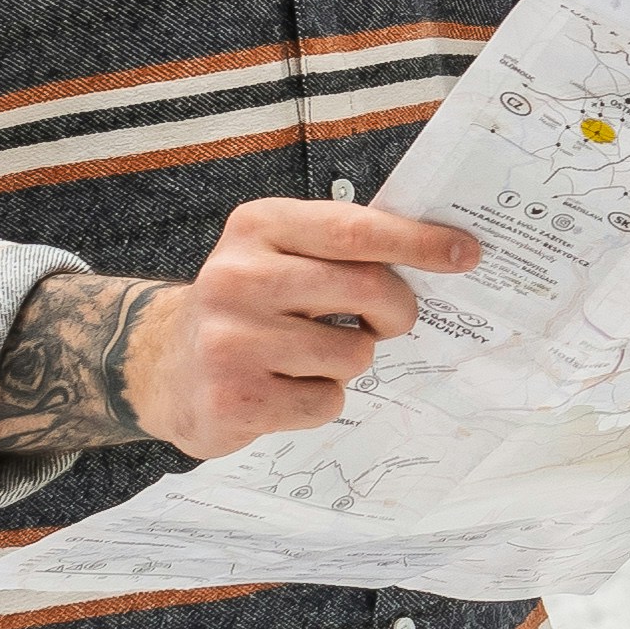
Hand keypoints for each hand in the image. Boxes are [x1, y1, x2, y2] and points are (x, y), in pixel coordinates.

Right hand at [135, 197, 482, 455]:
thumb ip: (340, 249)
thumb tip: (438, 252)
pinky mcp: (236, 399)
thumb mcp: (277, 254)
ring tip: (306, 357)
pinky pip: (327, 401)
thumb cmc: (246, 307)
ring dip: (348, 362)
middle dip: (396, 311)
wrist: (163, 368)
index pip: (355, 229)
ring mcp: (232, 341)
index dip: (418, 242)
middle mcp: (238, 277)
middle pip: (366, 289)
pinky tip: (284, 388)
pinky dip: (320, 400)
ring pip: (353, 353)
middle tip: (387, 322)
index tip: (466, 252)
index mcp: (257, 227)